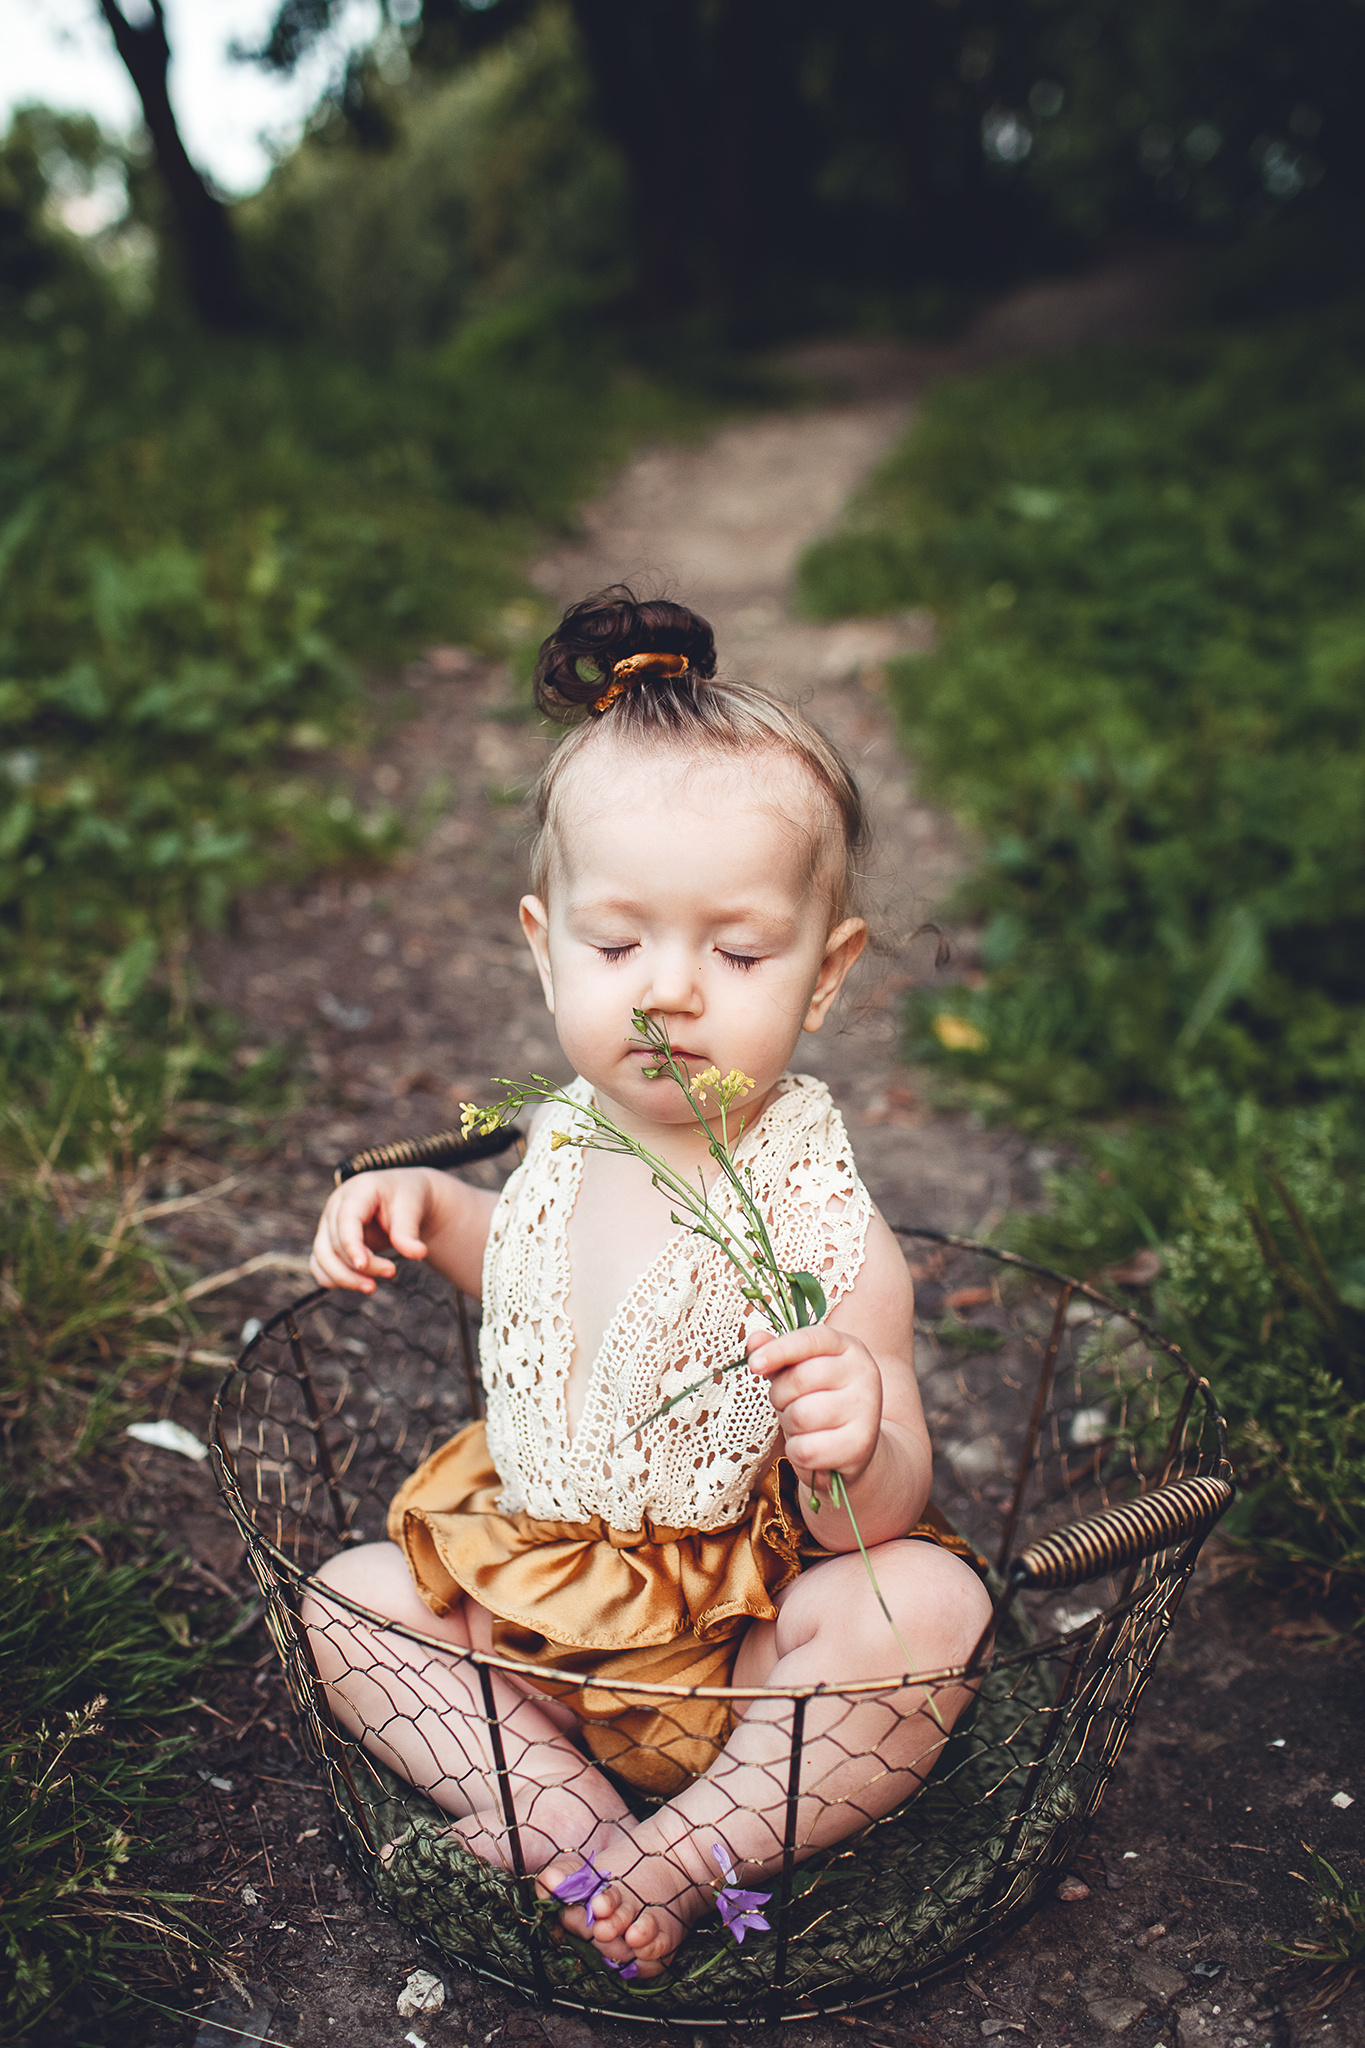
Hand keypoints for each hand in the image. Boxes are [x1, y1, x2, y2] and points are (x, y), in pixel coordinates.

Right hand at [310, 1168, 437, 1292]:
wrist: (403, 1197)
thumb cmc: (407, 1198)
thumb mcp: (411, 1208)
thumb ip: (409, 1231)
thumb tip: (418, 1254)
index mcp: (357, 1191)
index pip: (346, 1220)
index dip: (351, 1245)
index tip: (363, 1266)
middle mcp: (336, 1206)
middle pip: (334, 1244)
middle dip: (360, 1266)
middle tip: (391, 1272)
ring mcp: (329, 1224)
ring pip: (322, 1257)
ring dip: (344, 1278)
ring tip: (371, 1287)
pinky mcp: (328, 1240)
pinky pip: (319, 1265)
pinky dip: (334, 1279)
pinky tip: (358, 1284)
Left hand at [747, 1323, 883, 1485]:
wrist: (854, 1446)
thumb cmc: (820, 1401)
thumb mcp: (799, 1371)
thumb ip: (777, 1354)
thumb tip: (754, 1341)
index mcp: (848, 1347)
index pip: (810, 1340)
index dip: (779, 1350)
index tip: (754, 1364)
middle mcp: (864, 1373)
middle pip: (800, 1379)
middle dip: (780, 1396)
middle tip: (788, 1404)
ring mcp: (866, 1409)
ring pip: (801, 1416)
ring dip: (789, 1425)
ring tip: (803, 1425)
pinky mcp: (861, 1444)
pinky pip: (807, 1449)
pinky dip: (797, 1451)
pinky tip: (812, 1446)